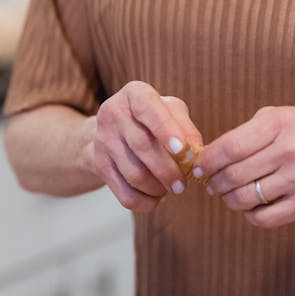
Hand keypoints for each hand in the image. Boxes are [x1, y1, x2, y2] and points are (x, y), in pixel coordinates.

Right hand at [90, 81, 202, 212]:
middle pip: (141, 146)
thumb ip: (186, 128)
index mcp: (134, 94)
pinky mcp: (99, 163)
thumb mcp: (170, 113)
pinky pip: (122, 191)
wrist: (113, 131)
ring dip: (156, 188)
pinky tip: (156, 198)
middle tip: (182, 185)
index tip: (181, 149)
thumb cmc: (151, 120)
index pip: (148, 109)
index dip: (165, 130)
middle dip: (166, 170)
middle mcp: (113, 112)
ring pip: (133, 172)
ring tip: (170, 190)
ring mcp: (102, 138)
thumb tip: (195, 153)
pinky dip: (143, 201)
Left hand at [195, 106, 294, 226]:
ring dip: (229, 199)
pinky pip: (262, 218)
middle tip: (211, 183)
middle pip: (234, 174)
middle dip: (215, 182)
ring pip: (245, 198)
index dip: (208, 161)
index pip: (230, 147)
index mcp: (281, 123)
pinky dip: (249, 214)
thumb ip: (246, 132)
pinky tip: (251, 205)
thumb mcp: (280, 119)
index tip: (198, 167)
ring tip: (228, 193)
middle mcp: (292, 150)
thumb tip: (207, 158)